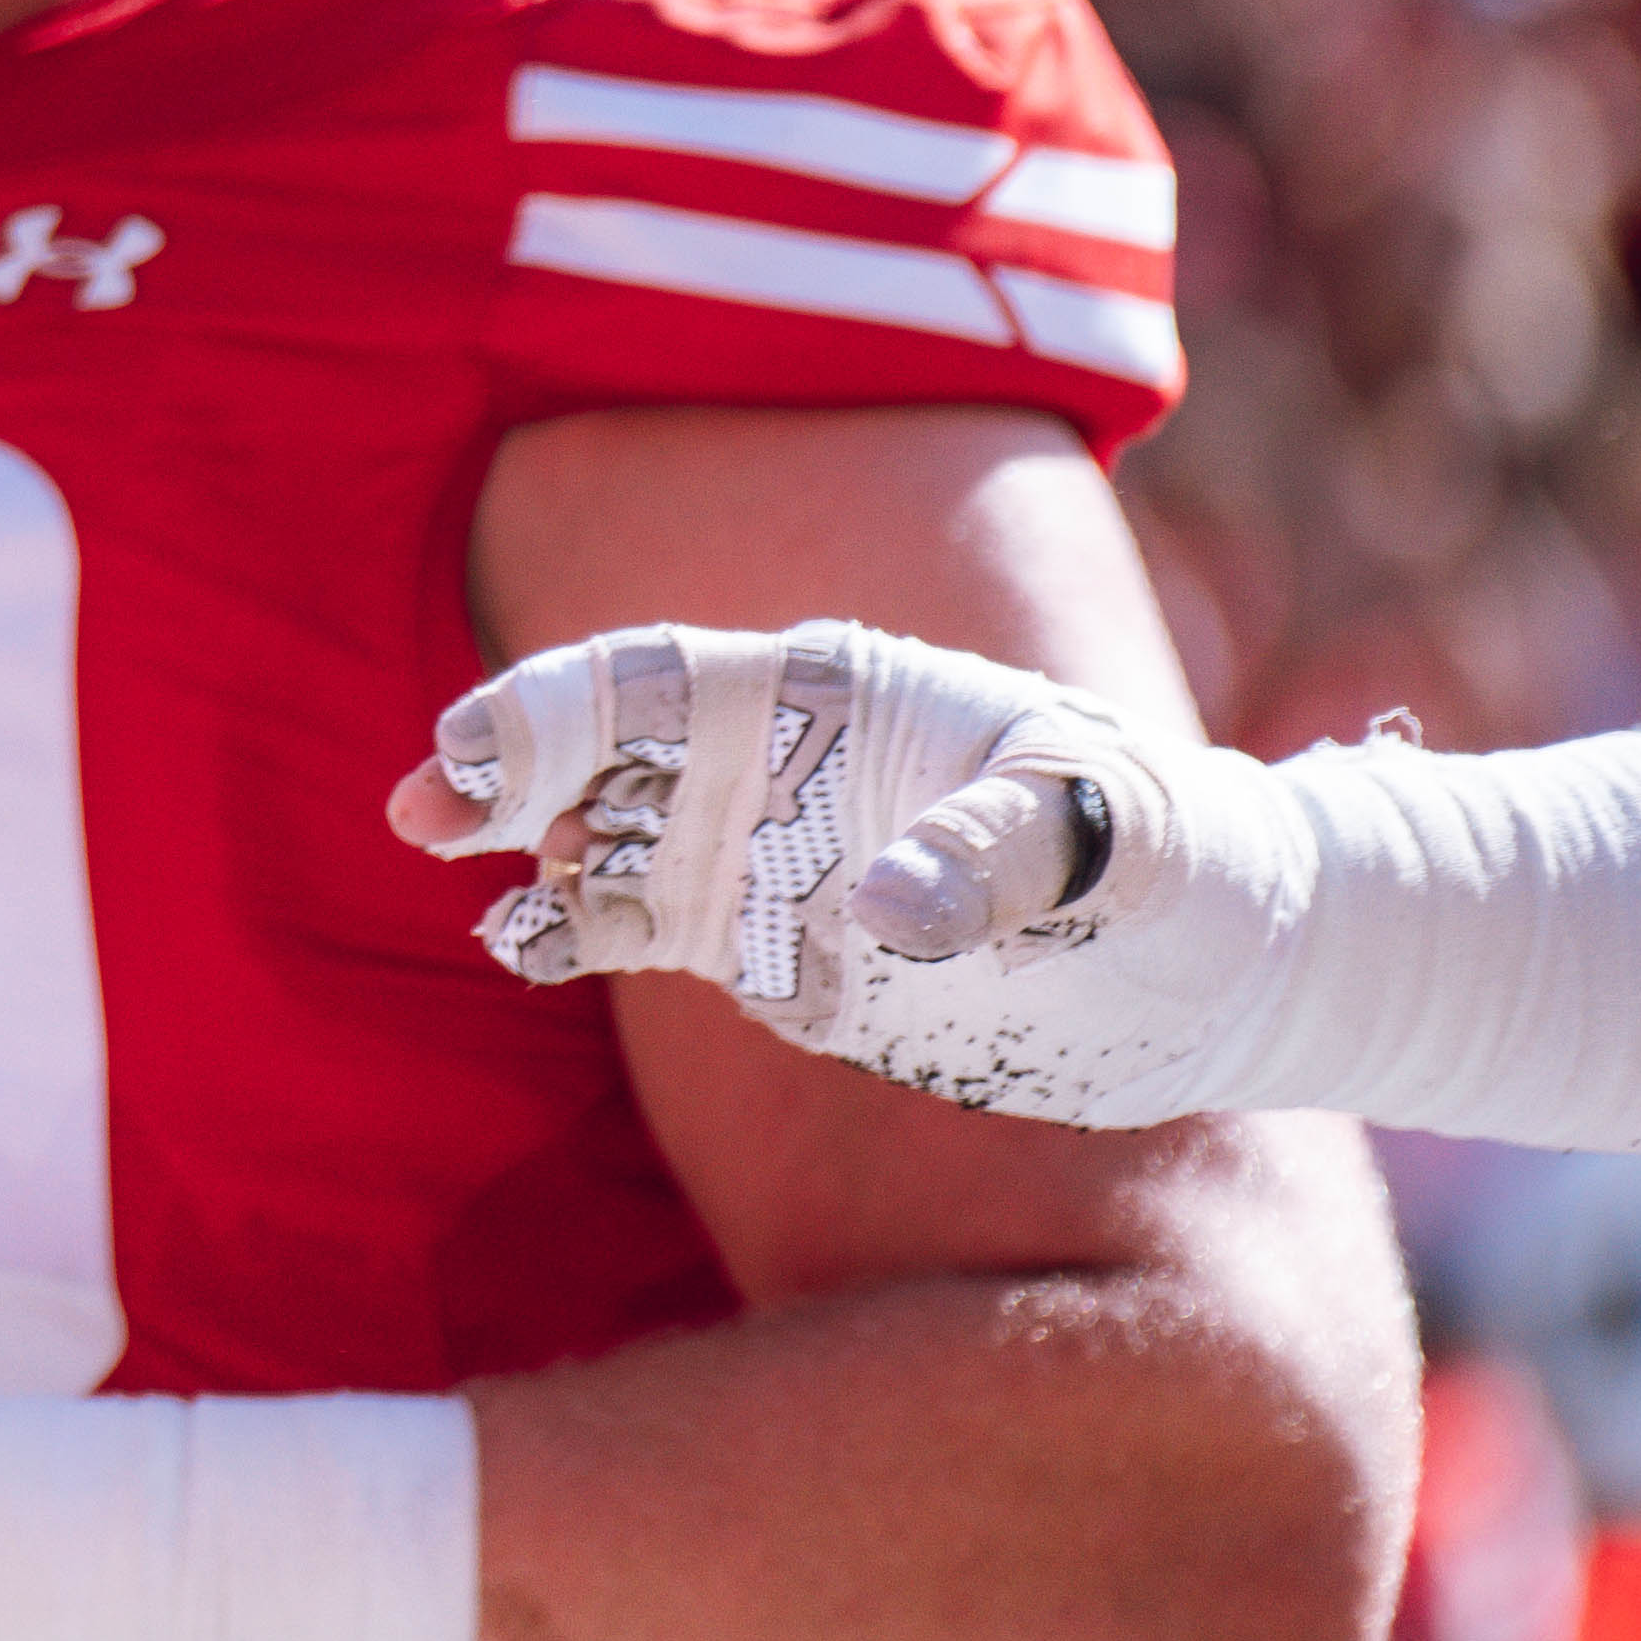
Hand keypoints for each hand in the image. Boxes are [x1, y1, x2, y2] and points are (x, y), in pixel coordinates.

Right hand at [399, 615, 1310, 1127]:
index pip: (658, 679)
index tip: (482, 758)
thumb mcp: (1111, 831)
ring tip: (481, 905)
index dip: (555, 709)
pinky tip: (522, 947)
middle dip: (504, 765)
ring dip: (526, 855)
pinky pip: (638, 927)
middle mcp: (775, 763)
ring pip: (600, 838)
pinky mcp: (772, 949)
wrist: (1213, 961)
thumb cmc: (1171, 853)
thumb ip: (999, 852)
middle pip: (600, 747)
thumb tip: (881, 913)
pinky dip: (569, 930)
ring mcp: (763, 856)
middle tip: (427, 814)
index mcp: (833, 695)